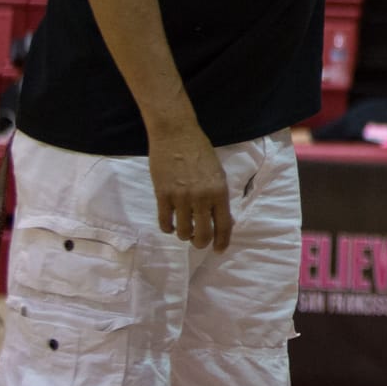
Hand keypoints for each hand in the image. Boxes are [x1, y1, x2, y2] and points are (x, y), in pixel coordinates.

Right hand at [147, 122, 231, 250]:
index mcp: (219, 191)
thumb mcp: (218, 173)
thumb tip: (222, 220)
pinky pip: (165, 222)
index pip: (224, 225)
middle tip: (198, 242)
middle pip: (203, 234)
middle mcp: (202, 197)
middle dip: (201, 243)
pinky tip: (171, 224)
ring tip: (184, 229)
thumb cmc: (200, 152)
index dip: (222, 241)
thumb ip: (219, 197)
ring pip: (182, 232)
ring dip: (184, 235)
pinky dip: (168, 228)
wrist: (176, 134)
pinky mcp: (162, 195)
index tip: (219, 250)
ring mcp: (181, 197)